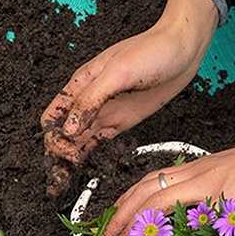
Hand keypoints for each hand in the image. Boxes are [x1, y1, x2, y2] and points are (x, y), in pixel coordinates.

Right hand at [42, 0, 234, 195]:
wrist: (182, 51)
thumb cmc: (150, 51)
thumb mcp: (118, 72)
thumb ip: (91, 100)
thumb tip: (68, 128)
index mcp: (80, 84)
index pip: (52, 116)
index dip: (53, 137)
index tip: (67, 151)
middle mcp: (88, 101)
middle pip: (61, 133)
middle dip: (55, 156)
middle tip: (57, 179)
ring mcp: (104, 112)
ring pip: (76, 141)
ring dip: (67, 162)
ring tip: (60, 184)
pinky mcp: (120, 121)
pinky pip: (97, 142)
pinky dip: (87, 156)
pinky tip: (81, 170)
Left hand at [101, 128, 234, 235]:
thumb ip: (226, 211)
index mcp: (205, 169)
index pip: (155, 182)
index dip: (130, 203)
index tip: (114, 226)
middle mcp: (200, 168)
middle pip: (144, 187)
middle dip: (117, 215)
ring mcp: (209, 176)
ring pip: (153, 196)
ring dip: (127, 225)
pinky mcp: (222, 188)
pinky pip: (179, 209)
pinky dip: (158, 232)